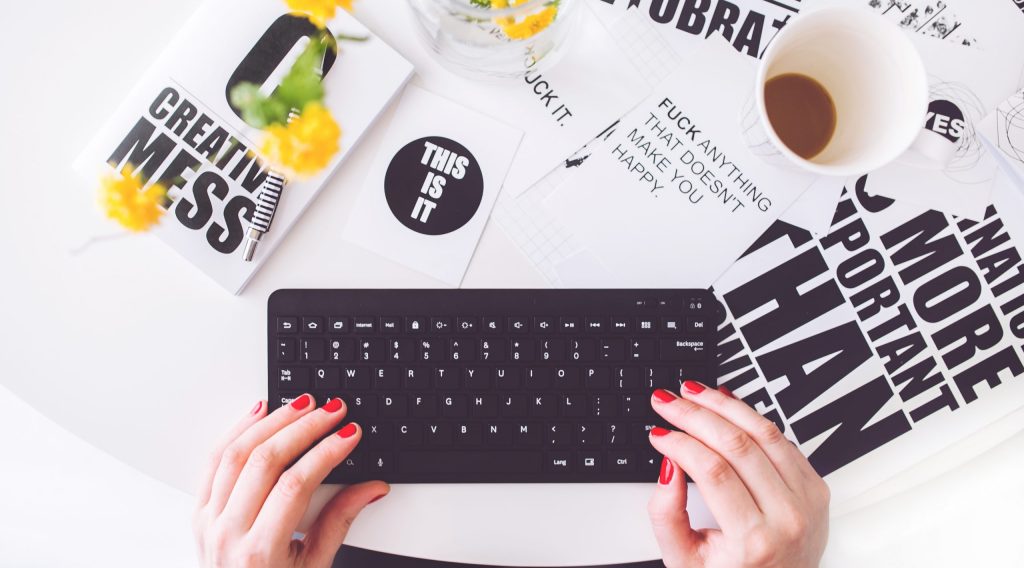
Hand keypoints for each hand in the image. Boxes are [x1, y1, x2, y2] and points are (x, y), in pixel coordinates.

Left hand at [193, 395, 387, 567]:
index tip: (348, 434)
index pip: (295, 485)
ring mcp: (209, 520)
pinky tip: (258, 413)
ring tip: (301, 406)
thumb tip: (371, 488)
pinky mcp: (200, 512)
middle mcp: (228, 533)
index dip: (326, 453)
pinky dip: (237, 431)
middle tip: (332, 411)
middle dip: (303, 428)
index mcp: (260, 552)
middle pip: (264, 461)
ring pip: (236, 454)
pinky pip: (214, 461)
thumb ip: (340, 522)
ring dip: (272, 422)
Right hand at [647, 383, 828, 567]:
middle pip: (737, 445)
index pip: (713, 471)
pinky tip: (727, 404)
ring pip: (764, 433)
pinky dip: (752, 416)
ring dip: (724, 405)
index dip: (680, 443)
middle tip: (668, 401)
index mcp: (753, 541)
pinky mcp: (816, 488)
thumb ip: (666, 515)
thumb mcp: (684, 560)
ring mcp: (807, 501)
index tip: (659, 432)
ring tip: (694, 393)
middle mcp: (787, 518)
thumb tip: (668, 465)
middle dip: (695, 415)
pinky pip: (782, 440)